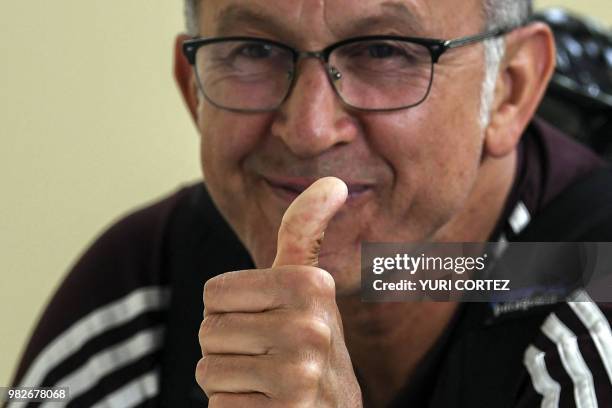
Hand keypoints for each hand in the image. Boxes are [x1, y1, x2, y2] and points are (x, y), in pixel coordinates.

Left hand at [196, 177, 362, 406]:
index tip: (267, 323)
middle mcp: (311, 327)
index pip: (214, 292)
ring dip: (228, 381)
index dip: (232, 311)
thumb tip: (333, 182)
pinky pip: (217, 406)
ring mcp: (300, 374)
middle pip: (208, 330)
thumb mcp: (309, 289)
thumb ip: (307, 232)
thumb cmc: (308, 344)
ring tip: (266, 383)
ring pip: (208, 369)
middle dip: (227, 347)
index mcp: (311, 286)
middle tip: (267, 359)